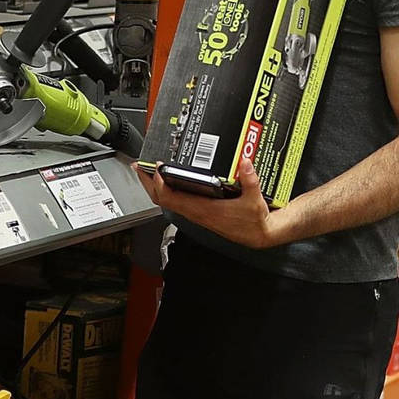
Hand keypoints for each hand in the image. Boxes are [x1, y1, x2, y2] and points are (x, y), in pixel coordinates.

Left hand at [133, 160, 298, 249]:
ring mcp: (196, 213)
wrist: (258, 235)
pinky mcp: (200, 212)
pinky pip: (177, 201)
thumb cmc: (253, 222)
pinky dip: (169, 190)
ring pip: (167, 201)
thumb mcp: (254, 199)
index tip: (156, 168)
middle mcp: (196, 212)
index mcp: (204, 209)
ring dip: (156, 186)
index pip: (172, 198)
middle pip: (162, 199)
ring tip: (151, 170)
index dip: (159, 183)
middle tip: (140, 166)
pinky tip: (171, 180)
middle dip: (148, 183)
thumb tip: (245, 162)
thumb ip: (250, 179)